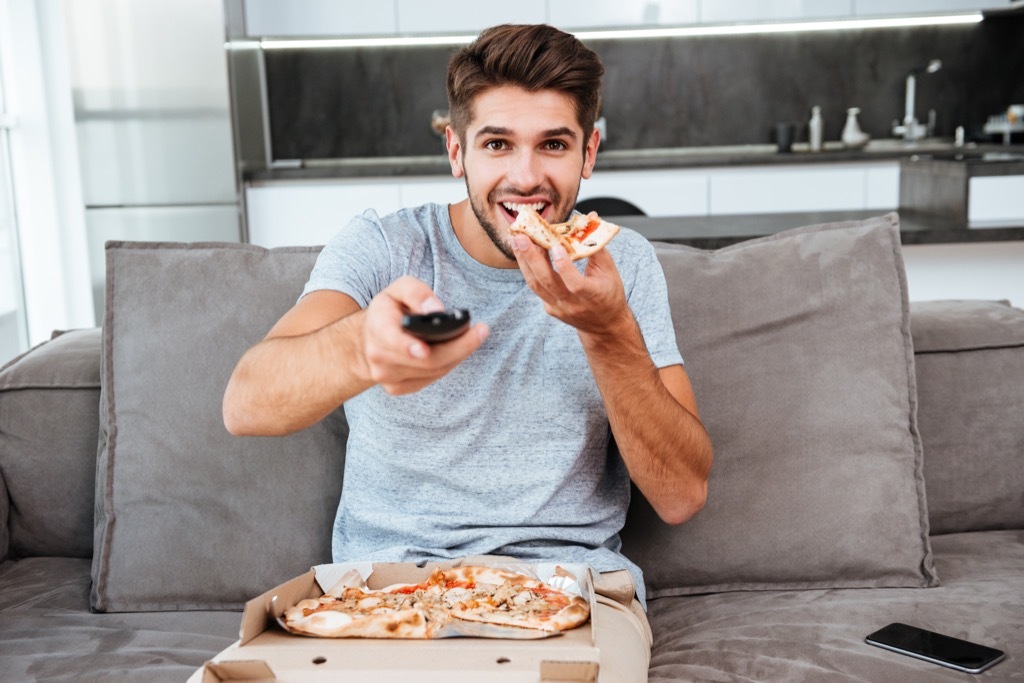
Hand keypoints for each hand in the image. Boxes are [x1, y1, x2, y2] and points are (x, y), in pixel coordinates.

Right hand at [361, 276, 488, 394]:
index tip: (424, 349)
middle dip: (458, 347)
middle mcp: (379, 356)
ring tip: (475, 336)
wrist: (368, 339)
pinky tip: (458, 350)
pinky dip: (448, 363)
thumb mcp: (399, 289)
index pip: (392, 340)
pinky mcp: (397, 388)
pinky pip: (432, 378)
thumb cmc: (389, 310)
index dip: (408, 347)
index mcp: (377, 328)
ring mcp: (387, 376)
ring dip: (458, 354)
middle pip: (426, 360)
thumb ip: (417, 293)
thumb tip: (437, 310)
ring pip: (434, 370)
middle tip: (481, 331)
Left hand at [511, 235, 628, 334]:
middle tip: (521, 237)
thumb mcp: (610, 270)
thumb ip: (596, 244)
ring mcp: (558, 308)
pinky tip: (524, 252)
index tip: (556, 246)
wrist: (604, 325)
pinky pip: (536, 287)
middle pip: (546, 282)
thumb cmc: (609, 294)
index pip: (574, 283)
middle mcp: (571, 304)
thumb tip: (592, 216)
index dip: (564, 266)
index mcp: (591, 295)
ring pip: (535, 284)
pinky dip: (529, 268)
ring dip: (524, 261)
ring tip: (516, 241)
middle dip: (531, 258)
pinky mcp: (549, 308)